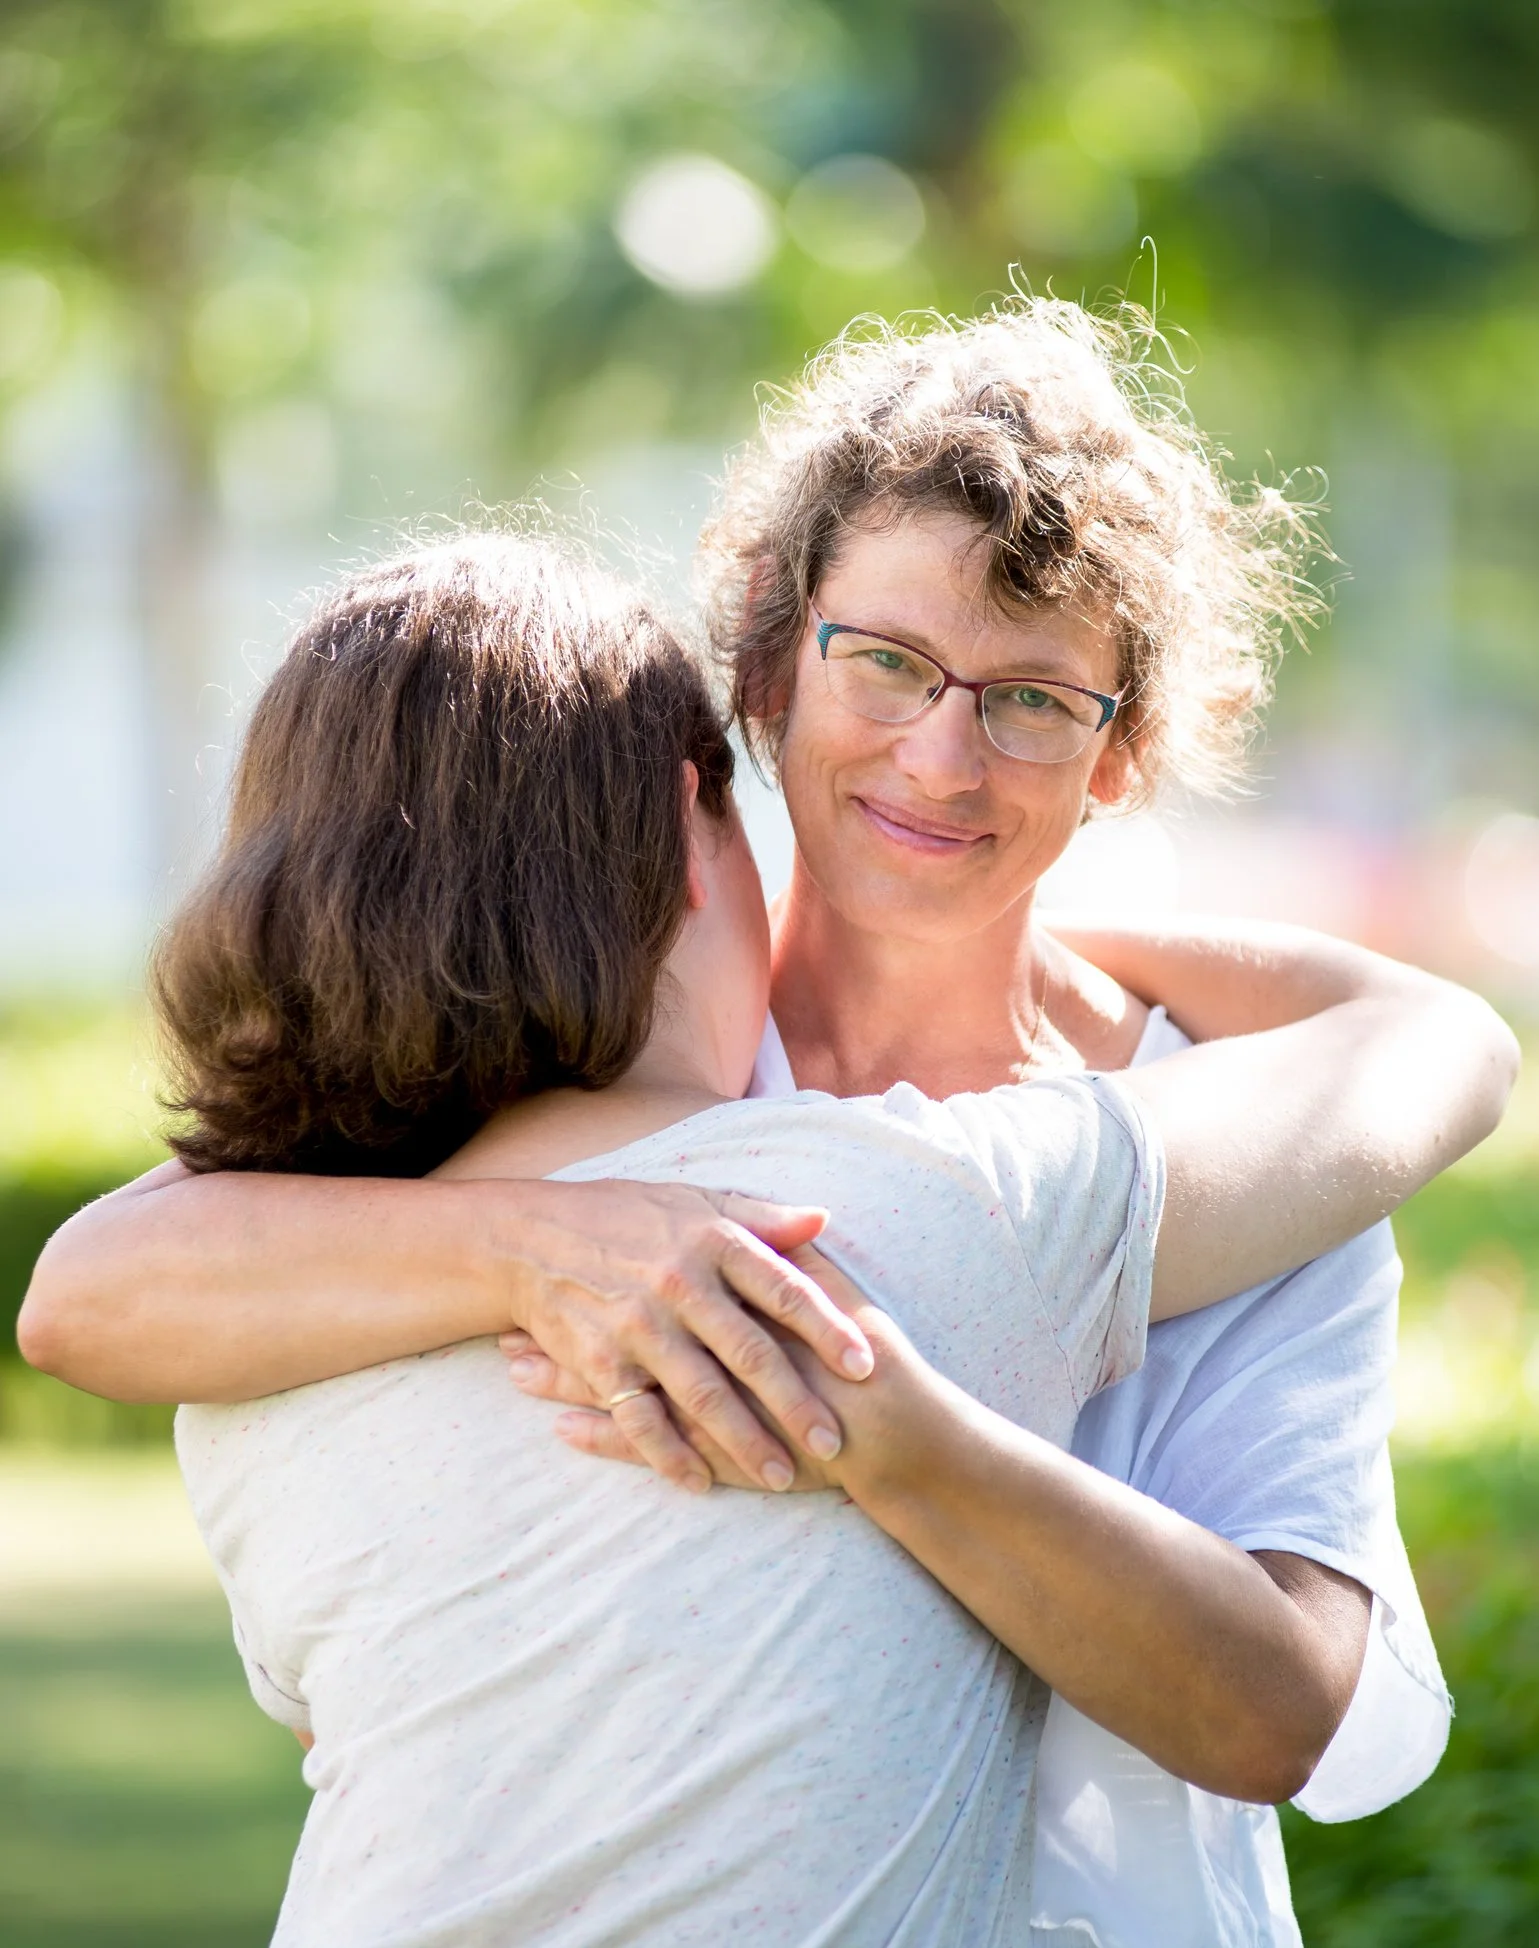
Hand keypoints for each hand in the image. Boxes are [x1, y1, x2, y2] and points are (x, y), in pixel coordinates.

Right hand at [499, 1182, 874, 1494]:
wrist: (528, 1236)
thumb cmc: (623, 1216)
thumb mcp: (693, 1202)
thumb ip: (759, 1216)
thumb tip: (823, 1219)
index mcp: (711, 1241)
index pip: (783, 1289)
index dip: (826, 1328)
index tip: (864, 1365)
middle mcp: (679, 1284)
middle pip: (750, 1352)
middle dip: (795, 1402)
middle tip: (835, 1442)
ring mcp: (638, 1326)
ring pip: (701, 1394)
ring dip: (744, 1441)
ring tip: (782, 1476)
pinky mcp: (599, 1361)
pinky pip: (641, 1418)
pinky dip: (669, 1454)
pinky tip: (700, 1482)